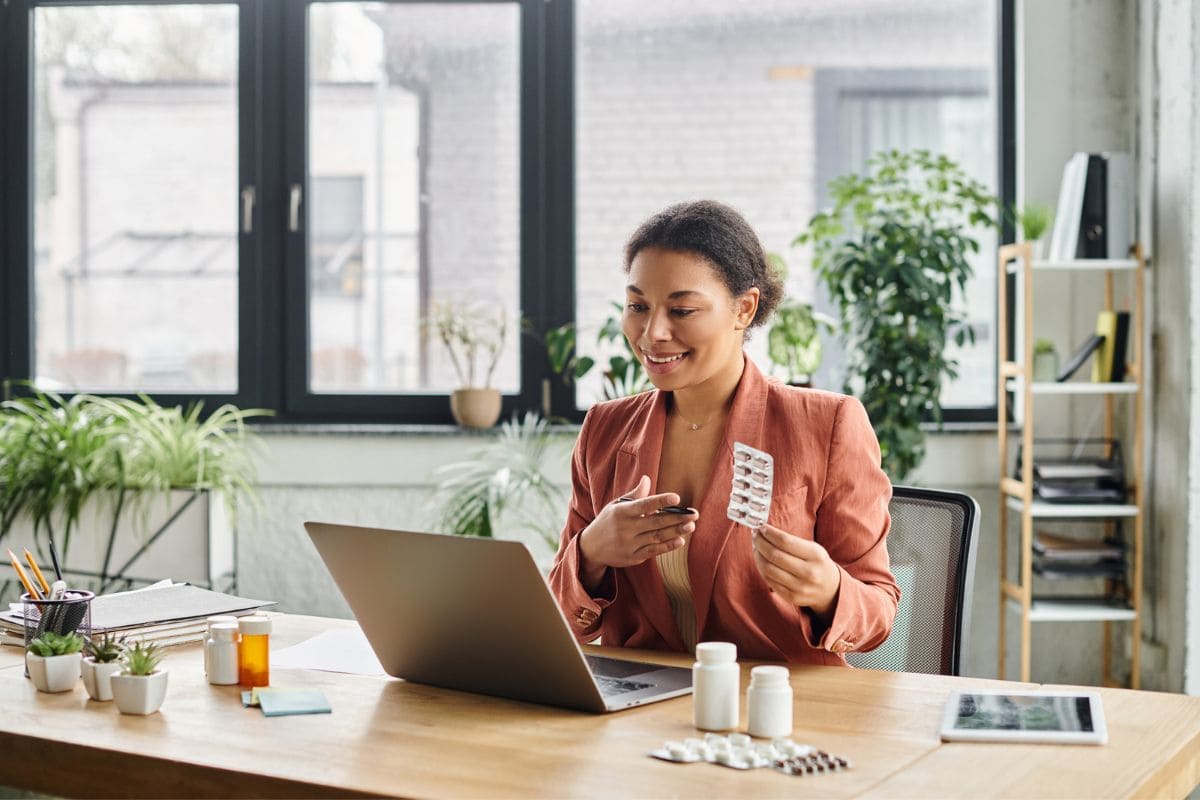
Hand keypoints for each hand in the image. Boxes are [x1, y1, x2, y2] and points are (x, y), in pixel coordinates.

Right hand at [578, 475, 697, 590]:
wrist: (591, 548)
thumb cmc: (607, 522)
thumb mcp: (616, 506)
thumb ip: (634, 494)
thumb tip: (647, 478)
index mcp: (622, 512)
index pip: (644, 505)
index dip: (661, 501)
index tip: (676, 498)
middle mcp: (626, 528)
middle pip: (655, 522)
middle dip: (677, 518)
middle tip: (694, 514)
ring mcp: (630, 544)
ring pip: (657, 537)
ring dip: (676, 532)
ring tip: (691, 526)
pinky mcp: (633, 557)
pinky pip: (653, 551)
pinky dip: (667, 546)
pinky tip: (680, 540)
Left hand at [752, 524, 841, 617]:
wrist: (831, 590)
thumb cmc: (818, 564)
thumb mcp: (813, 549)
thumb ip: (792, 541)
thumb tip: (765, 532)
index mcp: (815, 556)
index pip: (785, 541)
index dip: (769, 534)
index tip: (761, 527)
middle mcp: (809, 572)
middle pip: (775, 555)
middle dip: (760, 543)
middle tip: (755, 535)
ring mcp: (800, 587)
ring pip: (769, 569)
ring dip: (758, 556)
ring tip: (756, 548)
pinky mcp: (792, 597)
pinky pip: (769, 581)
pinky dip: (762, 569)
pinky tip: (761, 561)